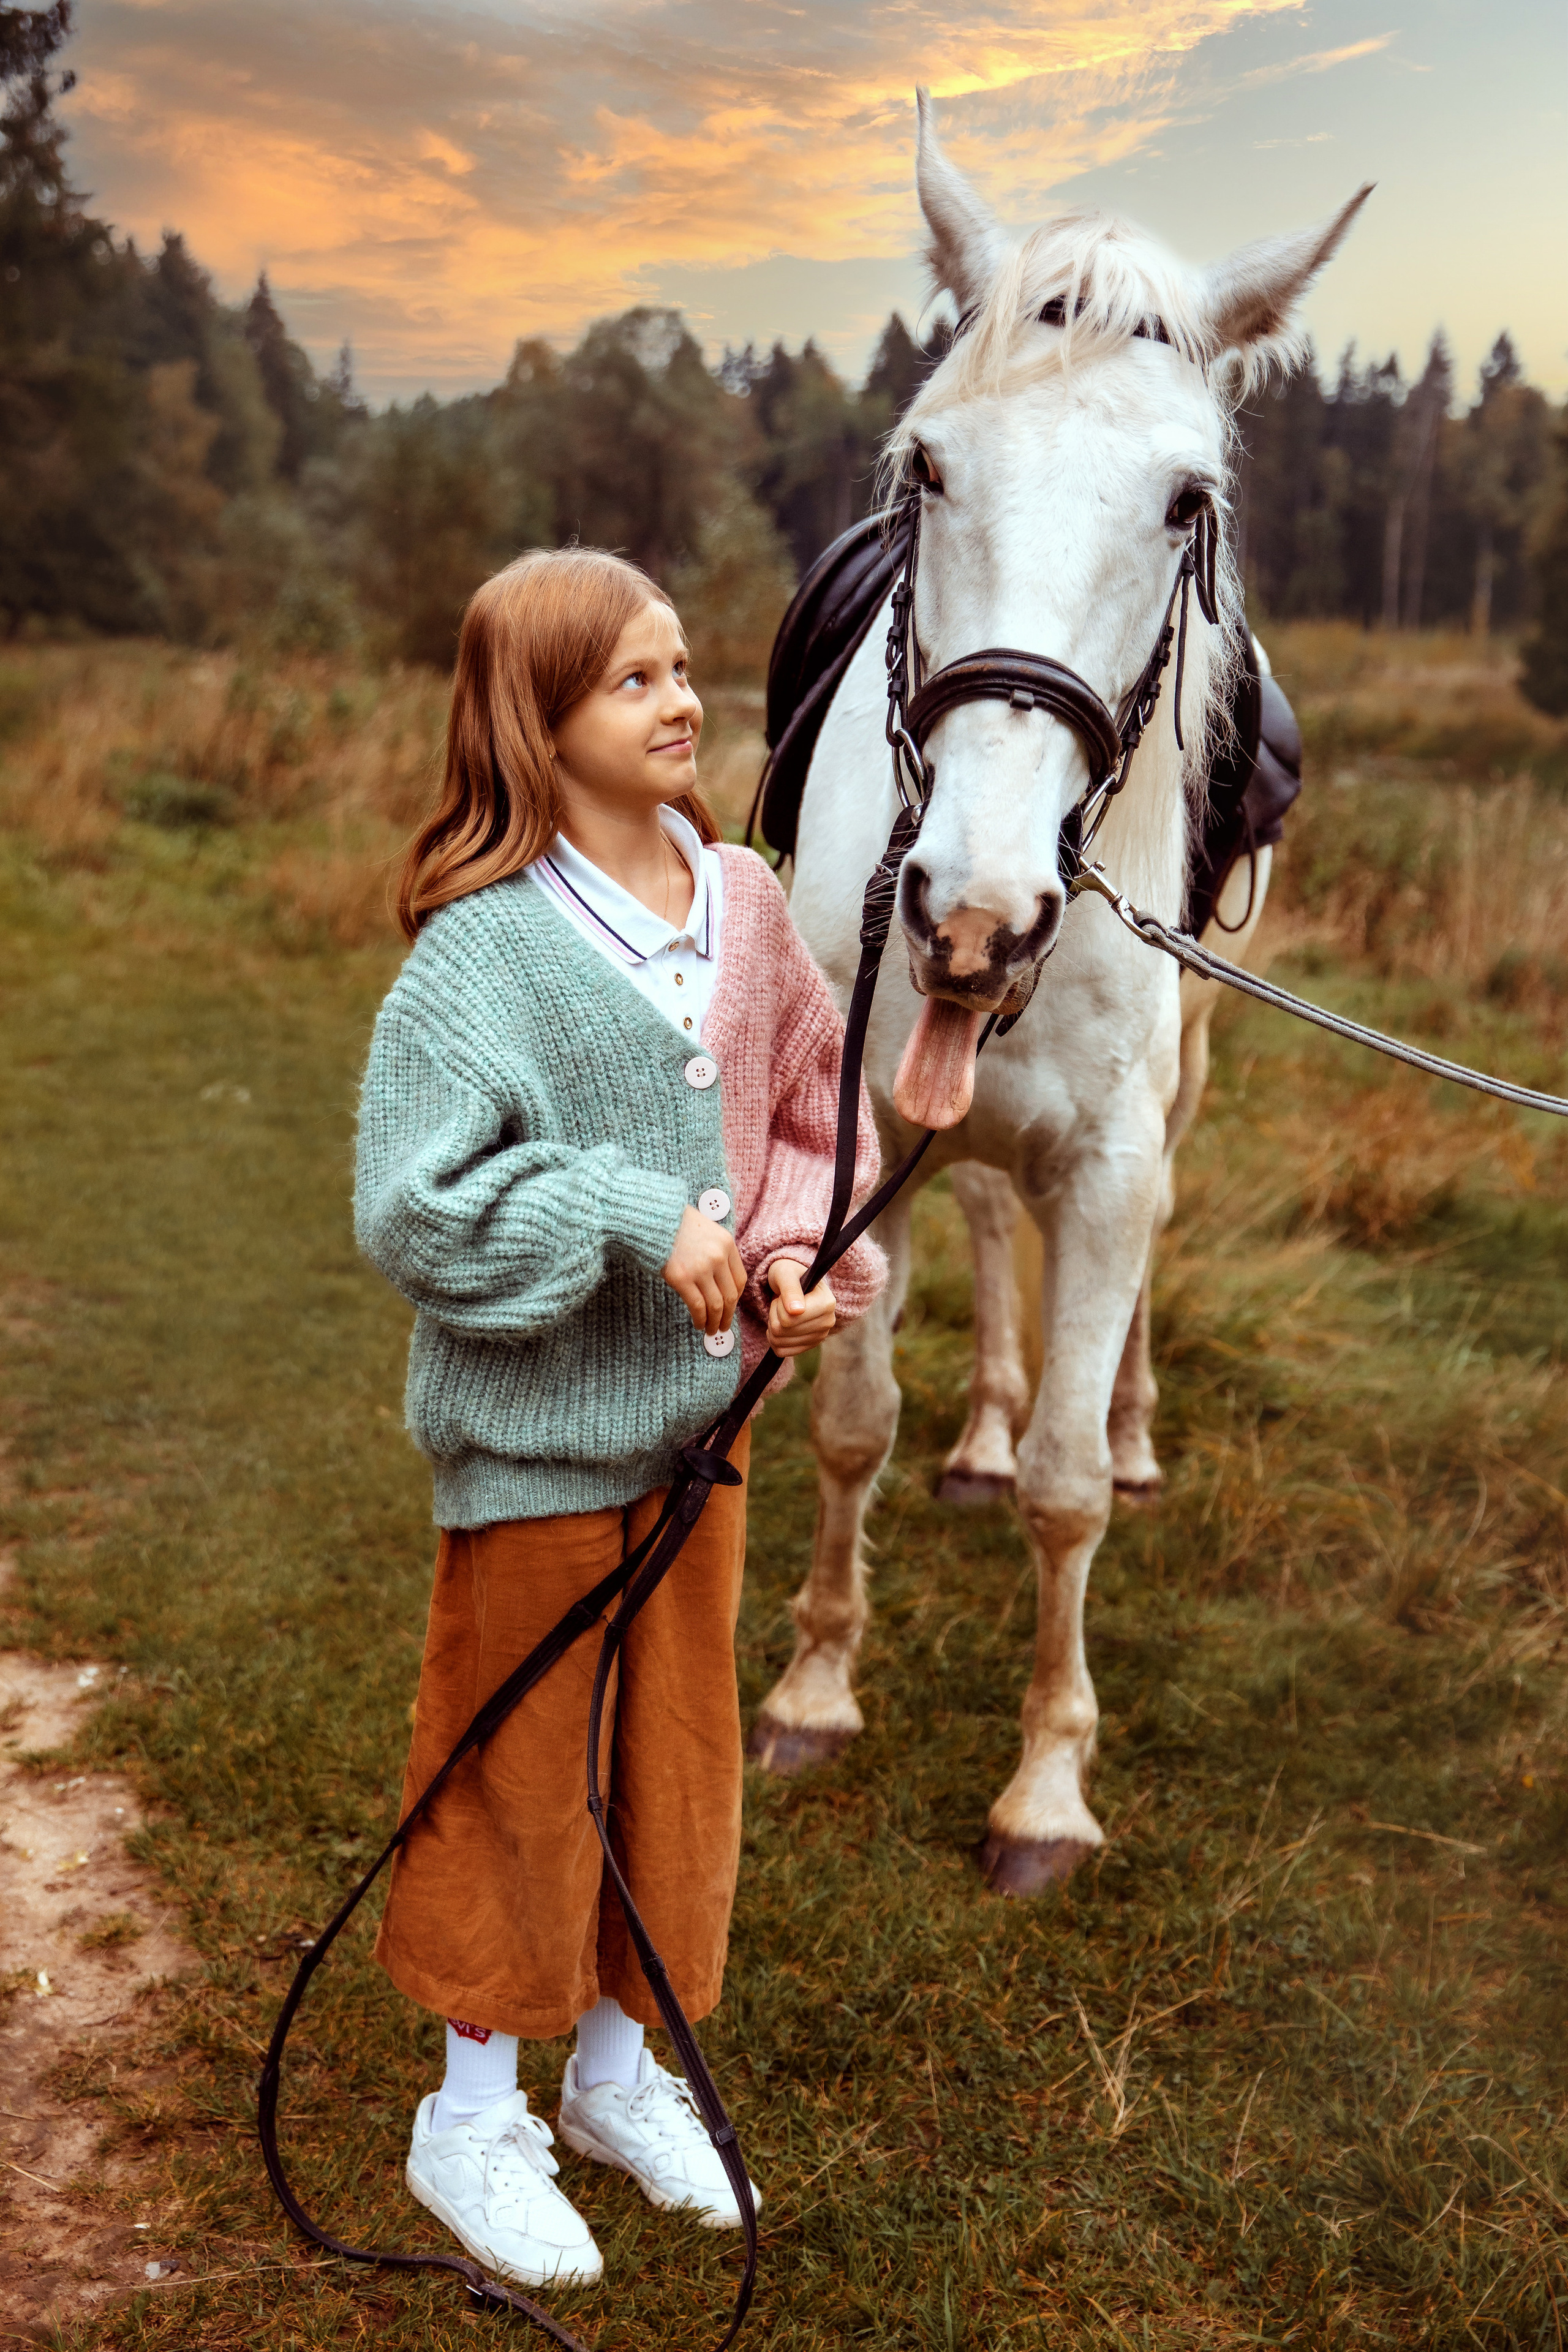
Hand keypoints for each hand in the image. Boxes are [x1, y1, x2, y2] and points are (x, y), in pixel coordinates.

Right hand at [662, 1205, 746, 1336]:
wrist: (651, 1217)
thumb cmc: (675, 1223)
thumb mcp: (705, 1230)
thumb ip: (715, 1252)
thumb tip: (718, 1282)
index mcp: (727, 1243)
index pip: (739, 1279)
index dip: (735, 1298)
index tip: (730, 1307)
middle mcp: (718, 1256)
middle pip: (730, 1295)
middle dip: (727, 1315)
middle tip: (722, 1326)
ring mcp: (701, 1268)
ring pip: (716, 1305)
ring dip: (714, 1322)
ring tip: (710, 1330)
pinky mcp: (682, 1278)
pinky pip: (697, 1306)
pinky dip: (700, 1319)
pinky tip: (698, 1324)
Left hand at [766, 1258, 836, 1356]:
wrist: (793, 1283)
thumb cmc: (789, 1274)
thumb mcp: (785, 1274)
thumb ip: (790, 1289)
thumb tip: (796, 1311)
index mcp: (827, 1303)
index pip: (789, 1318)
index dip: (778, 1306)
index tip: (783, 1295)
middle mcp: (828, 1322)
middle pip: (783, 1331)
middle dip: (773, 1315)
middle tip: (780, 1303)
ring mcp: (820, 1336)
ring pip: (780, 1342)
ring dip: (772, 1325)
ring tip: (782, 1311)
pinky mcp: (810, 1346)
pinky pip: (781, 1351)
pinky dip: (774, 1339)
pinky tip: (780, 1325)